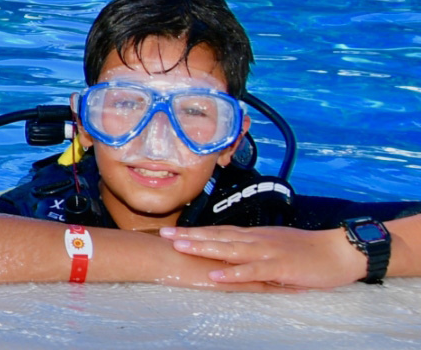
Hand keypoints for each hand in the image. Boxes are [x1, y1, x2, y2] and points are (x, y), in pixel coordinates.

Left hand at [163, 225, 363, 288]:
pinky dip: (233, 273)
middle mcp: (257, 240)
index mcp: (255, 236)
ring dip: (205, 248)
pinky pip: (253, 270)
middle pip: (218, 236)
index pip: (219, 231)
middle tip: (165, 234)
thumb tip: (234, 253)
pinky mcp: (280, 266)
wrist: (340, 252)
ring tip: (181, 247)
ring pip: (231, 249)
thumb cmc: (308, 252)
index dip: (195, 230)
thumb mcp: (276, 246)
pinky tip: (216, 275)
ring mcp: (268, 252)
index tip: (172, 230)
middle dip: (191, 235)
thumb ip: (255, 249)